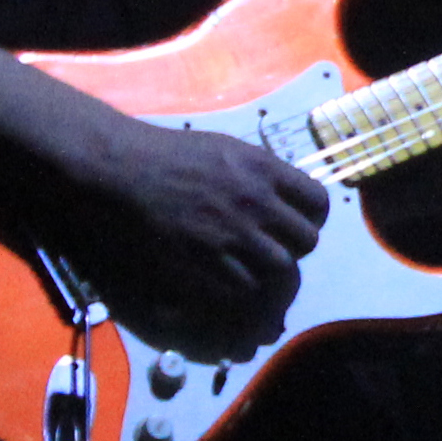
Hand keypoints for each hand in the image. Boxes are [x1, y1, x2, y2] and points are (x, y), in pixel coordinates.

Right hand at [61, 113, 329, 359]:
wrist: (123, 170)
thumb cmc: (170, 154)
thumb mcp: (226, 150)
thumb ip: (261, 173)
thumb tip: (284, 196)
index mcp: (264, 169)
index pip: (318, 203)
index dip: (310, 218)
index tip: (294, 224)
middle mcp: (256, 202)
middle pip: (306, 242)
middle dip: (293, 249)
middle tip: (273, 249)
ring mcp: (233, 235)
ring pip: (281, 271)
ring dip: (272, 274)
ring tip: (254, 270)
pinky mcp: (208, 261)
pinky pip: (246, 288)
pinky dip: (246, 290)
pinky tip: (232, 283)